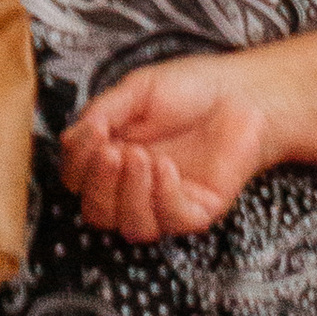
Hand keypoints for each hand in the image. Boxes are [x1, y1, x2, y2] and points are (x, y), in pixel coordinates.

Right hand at [59, 55, 275, 240]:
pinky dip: (163, 196)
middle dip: (100, 184)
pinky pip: (171, 220)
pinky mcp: (197, 210)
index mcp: (114, 156)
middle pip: (98, 212)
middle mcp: (136, 184)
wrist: (242, 92)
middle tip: (112, 153)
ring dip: (129, 194)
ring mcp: (166, 200)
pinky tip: (168, 167)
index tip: (92, 135)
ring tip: (142, 157)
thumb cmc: (192, 88)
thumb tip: (74, 136)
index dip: (78, 163)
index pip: (78, 179)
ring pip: (131, 227)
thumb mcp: (137, 90)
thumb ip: (103, 111)